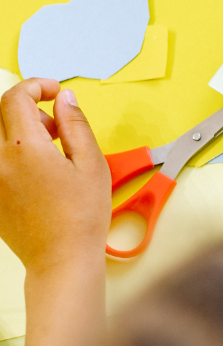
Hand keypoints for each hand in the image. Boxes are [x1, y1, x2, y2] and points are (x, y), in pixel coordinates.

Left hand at [0, 79, 110, 273]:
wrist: (61, 259)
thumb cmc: (81, 216)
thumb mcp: (91, 163)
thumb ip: (76, 124)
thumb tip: (66, 99)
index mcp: (23, 147)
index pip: (15, 97)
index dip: (36, 86)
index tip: (54, 91)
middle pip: (0, 114)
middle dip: (29, 109)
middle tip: (57, 126)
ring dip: (20, 131)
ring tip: (51, 150)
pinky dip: (14, 153)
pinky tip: (40, 172)